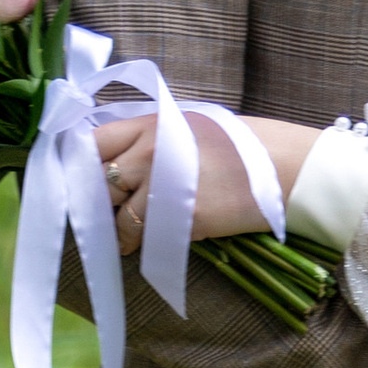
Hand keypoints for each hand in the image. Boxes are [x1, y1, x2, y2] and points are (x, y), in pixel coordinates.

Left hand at [99, 111, 314, 255]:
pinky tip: (143, 244)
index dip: (82, 162)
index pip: (95, 141)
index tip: (82, 178)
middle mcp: (151, 149)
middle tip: (105, 211)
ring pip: (116, 214)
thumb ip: (154, 138)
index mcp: (154, 123)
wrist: (285, 167)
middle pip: (100, 180)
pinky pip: (140, 235)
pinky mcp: (178, 215)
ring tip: (125, 234)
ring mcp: (163, 182)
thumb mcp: (192, 127)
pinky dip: (136, 243)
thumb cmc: (242, 145)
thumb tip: (119, 160)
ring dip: (116, 227)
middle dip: (99, 199)